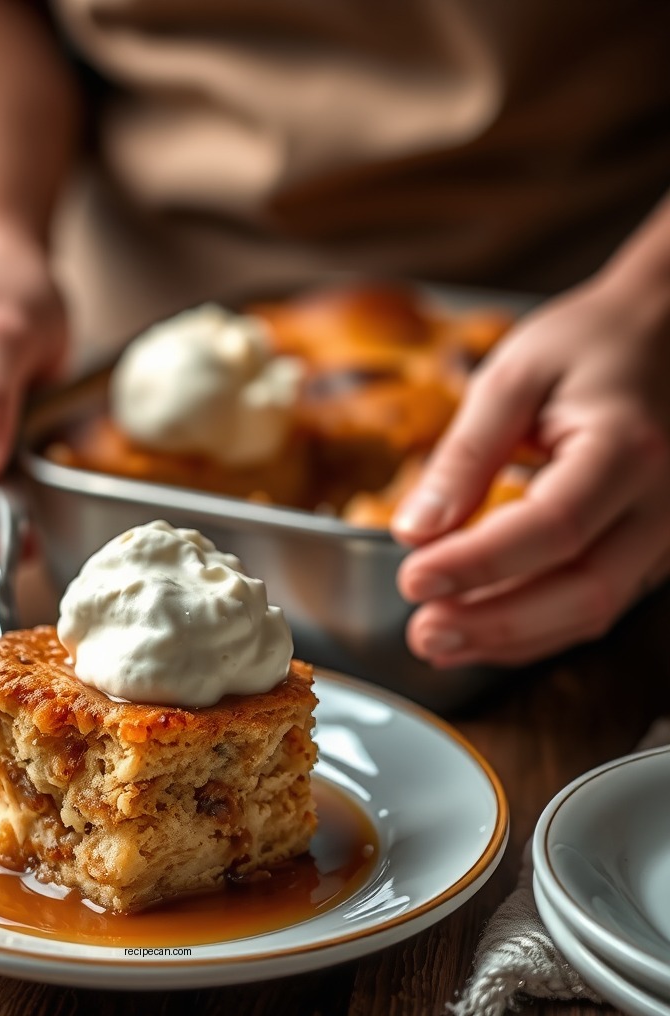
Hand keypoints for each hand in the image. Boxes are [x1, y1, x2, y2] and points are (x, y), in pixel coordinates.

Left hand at [391, 275, 669, 666]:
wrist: (663, 332)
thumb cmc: (586, 344)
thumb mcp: (512, 378)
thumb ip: (464, 456)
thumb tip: (414, 530)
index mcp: (627, 447)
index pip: (553, 526)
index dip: (479, 563)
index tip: (412, 578)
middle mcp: (662, 502)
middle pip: (584, 589)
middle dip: (495, 623)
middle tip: (422, 633)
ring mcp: (665, 532)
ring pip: (594, 610)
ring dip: (511, 637)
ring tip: (438, 641)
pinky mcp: (650, 548)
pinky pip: (597, 602)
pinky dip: (535, 626)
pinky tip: (479, 629)